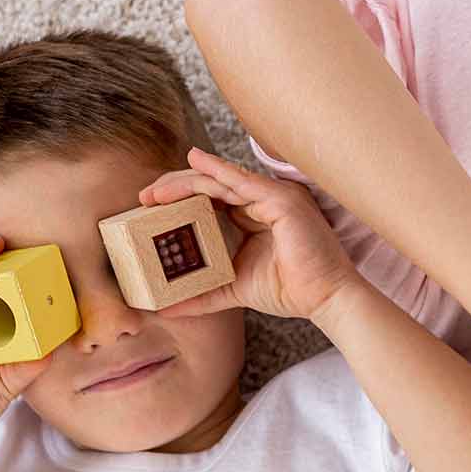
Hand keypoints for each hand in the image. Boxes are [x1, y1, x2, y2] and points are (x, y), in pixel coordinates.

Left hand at [141, 147, 357, 321]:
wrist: (326, 299)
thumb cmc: (291, 291)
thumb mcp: (235, 289)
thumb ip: (203, 295)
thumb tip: (168, 308)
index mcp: (256, 215)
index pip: (211, 199)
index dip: (180, 200)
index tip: (149, 208)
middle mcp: (265, 200)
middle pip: (211, 185)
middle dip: (175, 188)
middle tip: (144, 197)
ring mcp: (274, 197)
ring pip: (221, 181)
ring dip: (185, 182)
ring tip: (156, 191)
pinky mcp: (282, 200)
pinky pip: (242, 181)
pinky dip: (217, 170)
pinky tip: (194, 163)